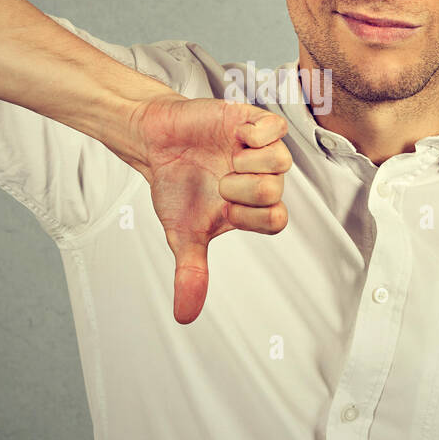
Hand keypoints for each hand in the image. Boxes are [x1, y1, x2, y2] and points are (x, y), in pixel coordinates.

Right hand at [128, 95, 291, 323]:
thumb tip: (185, 316)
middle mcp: (262, 180)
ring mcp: (260, 151)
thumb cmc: (175, 187)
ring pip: (281, 161)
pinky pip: (275, 127)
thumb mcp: (182, 235)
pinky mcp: (253, 122)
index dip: (251, 216)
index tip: (224, 208)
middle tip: (219, 180)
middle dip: (241, 188)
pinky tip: (234, 137)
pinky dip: (254, 134)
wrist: (157, 142)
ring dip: (248, 163)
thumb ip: (191, 273)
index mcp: (252, 209)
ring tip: (227, 158)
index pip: (276, 220)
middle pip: (276, 191)